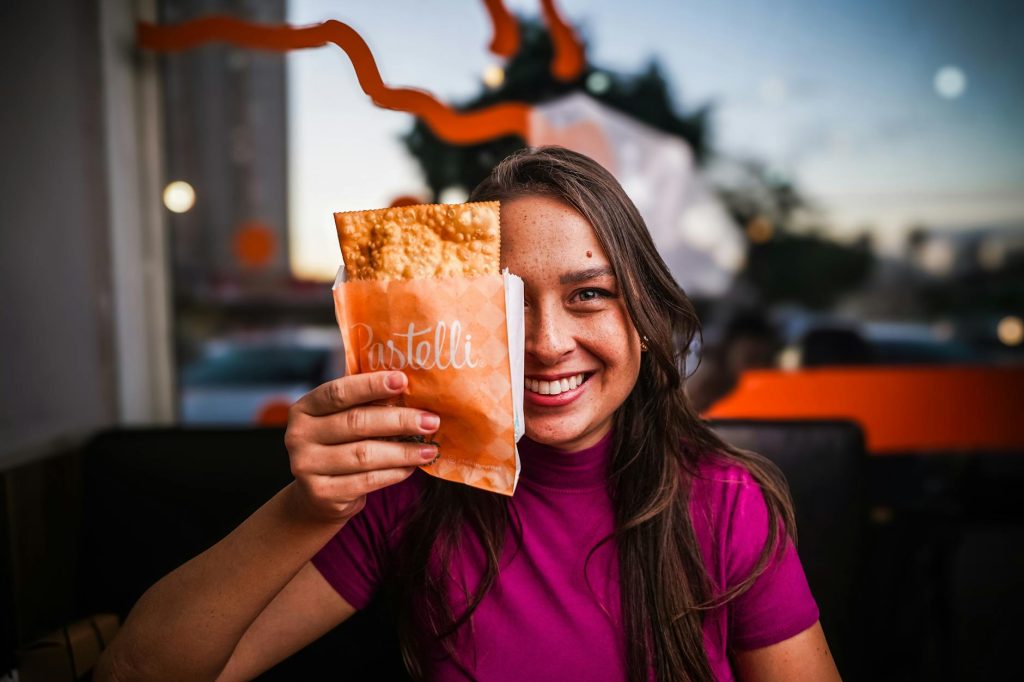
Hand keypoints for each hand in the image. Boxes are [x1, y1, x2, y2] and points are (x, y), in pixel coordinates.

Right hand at [284, 371, 439, 523]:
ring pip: (365, 455)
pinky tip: (412, 467)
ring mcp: (306, 466)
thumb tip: (411, 387)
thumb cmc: (339, 446)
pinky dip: (394, 473)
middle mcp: (298, 435)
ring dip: (403, 451)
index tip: (403, 380)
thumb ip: (365, 404)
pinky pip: (367, 481)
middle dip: (399, 420)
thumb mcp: (342, 420)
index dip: (370, 385)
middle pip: (356, 423)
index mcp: (305, 408)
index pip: (338, 392)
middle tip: (432, 421)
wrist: (316, 496)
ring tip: (429, 448)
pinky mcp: (321, 493)